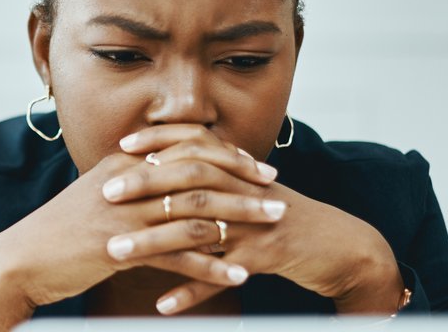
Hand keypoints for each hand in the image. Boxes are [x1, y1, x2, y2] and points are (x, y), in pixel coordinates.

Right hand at [0, 131, 282, 329]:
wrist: (21, 261)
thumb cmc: (59, 233)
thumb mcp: (97, 197)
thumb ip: (132, 186)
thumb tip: (165, 181)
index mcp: (124, 164)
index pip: (185, 148)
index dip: (226, 155)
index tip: (256, 165)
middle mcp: (129, 182)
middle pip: (200, 173)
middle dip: (244, 182)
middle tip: (276, 193)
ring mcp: (126, 215)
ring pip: (197, 210)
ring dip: (241, 219)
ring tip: (273, 227)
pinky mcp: (123, 249)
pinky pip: (179, 256)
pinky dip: (213, 266)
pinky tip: (238, 275)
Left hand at [106, 124, 404, 314]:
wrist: (340, 246)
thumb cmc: (284, 220)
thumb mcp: (250, 192)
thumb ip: (216, 180)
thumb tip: (168, 170)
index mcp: (240, 172)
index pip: (195, 145)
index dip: (159, 143)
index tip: (122, 147)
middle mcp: (246, 191)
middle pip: (190, 180)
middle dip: (145, 186)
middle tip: (106, 195)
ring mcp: (256, 224)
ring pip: (199, 229)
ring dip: (154, 243)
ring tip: (116, 254)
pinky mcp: (266, 258)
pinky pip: (222, 276)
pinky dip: (192, 290)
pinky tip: (163, 304)